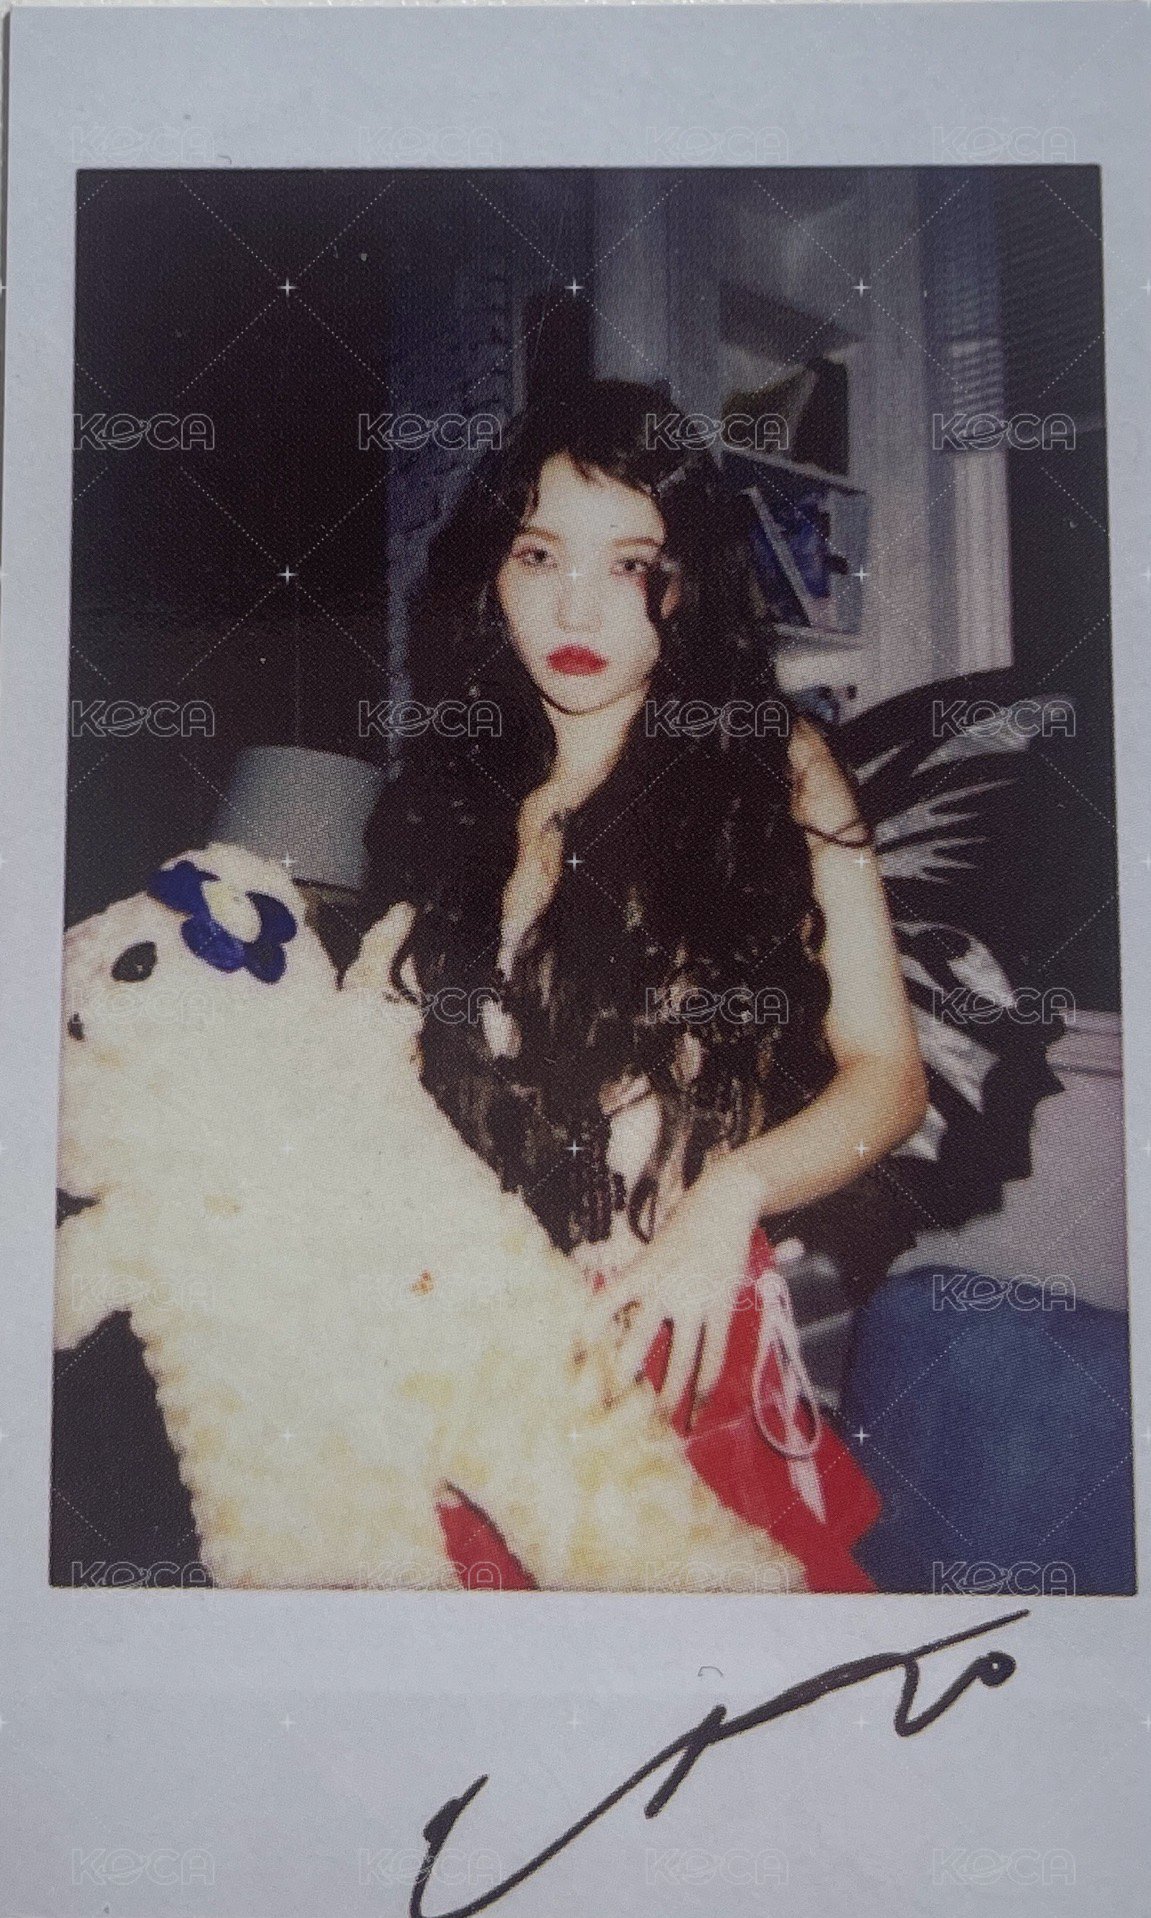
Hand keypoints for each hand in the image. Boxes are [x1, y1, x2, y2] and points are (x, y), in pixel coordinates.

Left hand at [579, 1155, 765, 1416]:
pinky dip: (705, 1385)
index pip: (601, 1308)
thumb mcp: (649, 1252)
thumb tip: (613, 1320)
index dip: (582, 1337)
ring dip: (666, 1398)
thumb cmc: (680, 1228)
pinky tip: (699, 1412)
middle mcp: (661, 1288)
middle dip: (619, 1380)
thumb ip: (634, 1284)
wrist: (723, 1201)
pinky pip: (712, 1354)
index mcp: (637, 1273)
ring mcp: (694, 1299)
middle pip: (635, 1343)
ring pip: (678, 1359)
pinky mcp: (721, 1305)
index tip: (568, 1368)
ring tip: (656, 1429)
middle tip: (603, 1414)